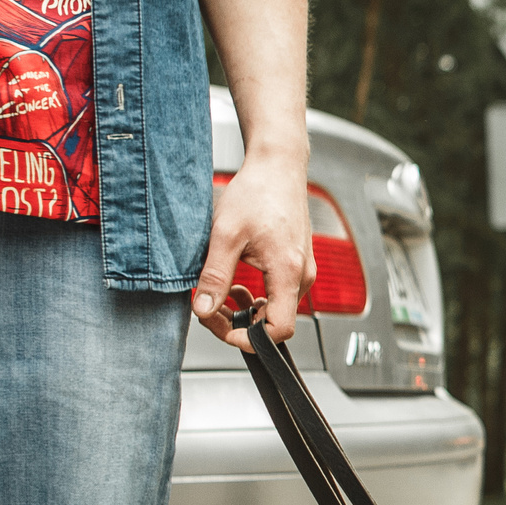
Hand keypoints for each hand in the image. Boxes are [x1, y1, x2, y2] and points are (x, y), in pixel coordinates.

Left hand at [195, 148, 314, 350]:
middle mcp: (302, 276)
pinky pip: (279, 295)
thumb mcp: (225, 234)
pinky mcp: (296, 265)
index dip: (247, 338)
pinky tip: (238, 282)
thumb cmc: (258, 192)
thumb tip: (203, 309)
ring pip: (275, 310)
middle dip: (239, 322)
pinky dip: (255, 296)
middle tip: (210, 306)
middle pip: (274, 324)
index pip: (277, 330)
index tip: (220, 326)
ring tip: (222, 291)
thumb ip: (214, 276)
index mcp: (289, 272)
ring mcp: (302, 271)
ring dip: (245, 309)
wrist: (277, 166)